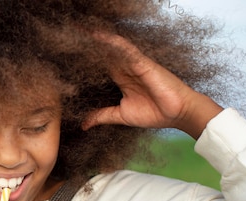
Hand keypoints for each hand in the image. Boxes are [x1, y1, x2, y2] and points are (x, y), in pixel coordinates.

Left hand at [82, 33, 222, 138]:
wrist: (177, 114)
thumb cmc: (154, 113)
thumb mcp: (120, 115)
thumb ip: (102, 116)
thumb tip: (83, 125)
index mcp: (121, 79)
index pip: (100, 65)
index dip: (86, 58)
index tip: (68, 52)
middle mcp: (127, 69)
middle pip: (104, 53)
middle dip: (89, 45)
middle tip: (70, 33)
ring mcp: (135, 65)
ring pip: (113, 48)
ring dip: (98, 39)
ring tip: (80, 30)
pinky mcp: (143, 64)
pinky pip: (127, 50)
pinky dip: (113, 43)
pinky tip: (99, 36)